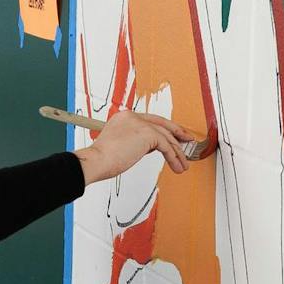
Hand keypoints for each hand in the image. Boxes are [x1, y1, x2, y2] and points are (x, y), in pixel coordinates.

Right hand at [72, 110, 196, 184]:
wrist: (95, 161)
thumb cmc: (102, 160)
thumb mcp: (120, 146)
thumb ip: (135, 142)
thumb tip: (149, 147)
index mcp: (125, 117)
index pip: (150, 120)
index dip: (164, 128)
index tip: (174, 136)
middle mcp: (133, 117)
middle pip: (162, 123)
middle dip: (177, 133)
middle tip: (187, 141)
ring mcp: (140, 123)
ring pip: (166, 136)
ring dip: (177, 152)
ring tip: (183, 164)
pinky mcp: (147, 133)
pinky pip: (166, 146)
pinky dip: (173, 157)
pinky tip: (177, 165)